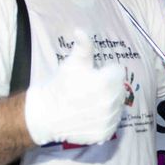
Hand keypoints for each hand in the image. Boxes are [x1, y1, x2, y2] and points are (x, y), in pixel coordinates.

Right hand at [23, 30, 126, 146]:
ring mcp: (109, 120)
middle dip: (108, 86)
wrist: (45, 114)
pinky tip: (90, 115)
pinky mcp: (104, 134)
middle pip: (119, 89)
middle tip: (90, 88)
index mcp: (107, 83)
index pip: (118, 71)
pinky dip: (104, 119)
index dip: (105, 71)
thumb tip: (81, 30)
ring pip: (117, 106)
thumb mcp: (72, 63)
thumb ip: (83, 46)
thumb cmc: (60, 85)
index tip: (92, 74)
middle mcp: (112, 103)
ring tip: (89, 101)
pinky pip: (112, 123)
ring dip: (108, 102)